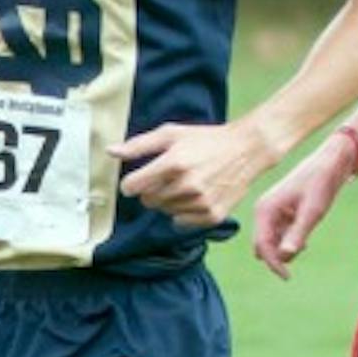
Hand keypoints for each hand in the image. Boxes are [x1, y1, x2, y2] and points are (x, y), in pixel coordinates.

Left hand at [110, 119, 271, 229]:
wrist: (247, 149)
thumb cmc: (205, 139)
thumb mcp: (171, 134)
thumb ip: (139, 145)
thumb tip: (110, 151)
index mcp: (173, 164)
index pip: (132, 187)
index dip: (131, 184)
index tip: (138, 180)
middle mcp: (186, 185)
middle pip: (147, 201)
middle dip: (152, 190)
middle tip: (168, 177)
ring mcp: (201, 203)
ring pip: (164, 212)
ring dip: (168, 200)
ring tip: (186, 183)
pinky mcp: (212, 215)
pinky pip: (181, 222)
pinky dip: (183, 212)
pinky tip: (195, 196)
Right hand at [252, 138, 355, 276]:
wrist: (331, 162)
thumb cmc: (321, 182)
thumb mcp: (312, 211)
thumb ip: (297, 234)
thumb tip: (285, 256)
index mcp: (265, 210)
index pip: (262, 245)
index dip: (273, 263)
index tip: (288, 276)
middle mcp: (264, 211)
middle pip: (263, 245)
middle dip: (277, 256)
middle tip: (301, 253)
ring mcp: (272, 212)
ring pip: (271, 242)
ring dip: (285, 248)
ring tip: (305, 242)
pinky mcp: (281, 212)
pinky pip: (279, 235)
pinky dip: (289, 241)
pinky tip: (304, 239)